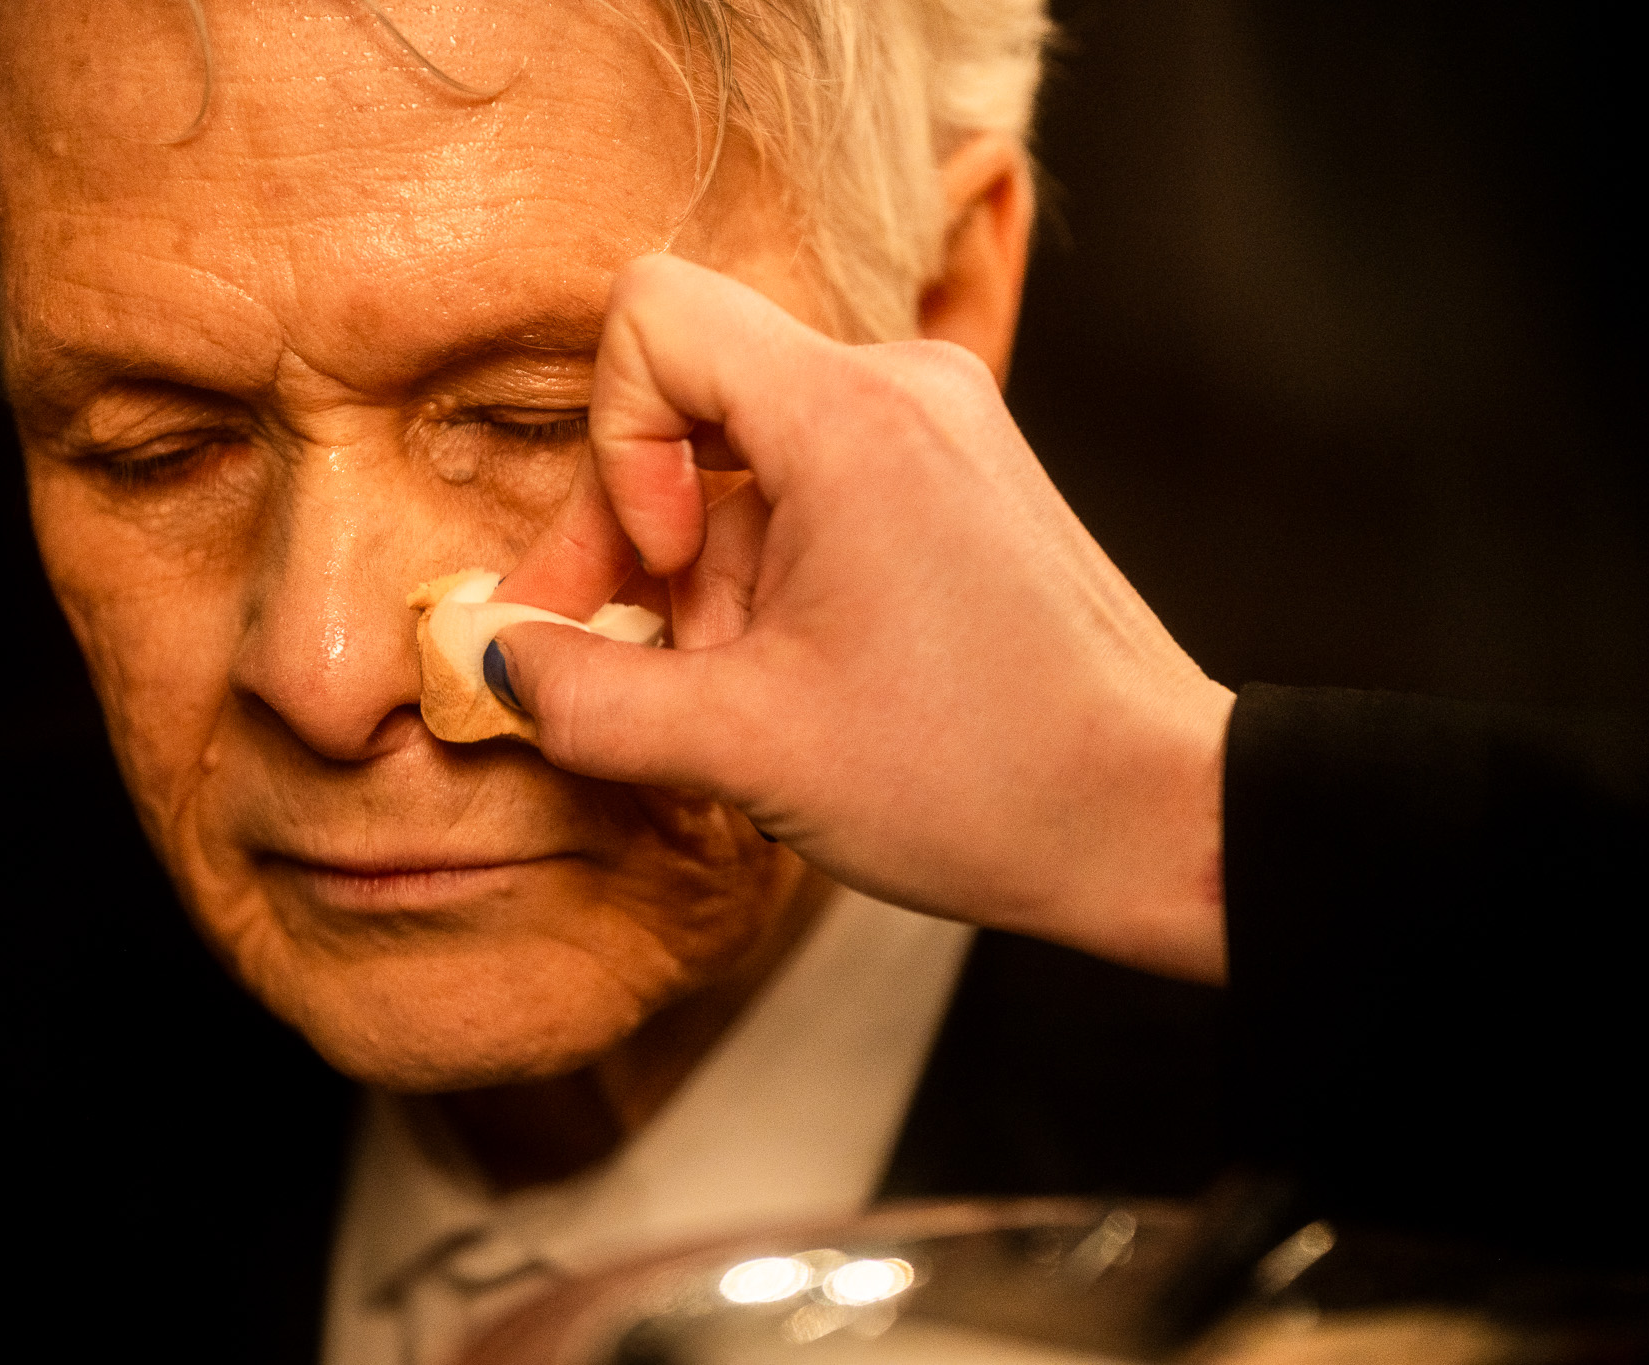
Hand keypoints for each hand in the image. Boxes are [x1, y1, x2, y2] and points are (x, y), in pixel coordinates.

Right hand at [492, 256, 1233, 983]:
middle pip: (692, 399)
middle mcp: (903, 387)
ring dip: (707, 578)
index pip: (652, 316)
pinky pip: (815, 488)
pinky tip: (789, 679)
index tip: (660, 567)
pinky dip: (771, 575)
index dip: (612, 442)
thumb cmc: (982, 779)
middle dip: (635, 537)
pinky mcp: (957, 479)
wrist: (1157, 820)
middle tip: (617, 661)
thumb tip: (491, 657)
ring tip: (740, 697)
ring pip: (748, 457)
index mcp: (851, 418)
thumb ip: (588, 697)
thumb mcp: (748, 750)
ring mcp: (940, 429)